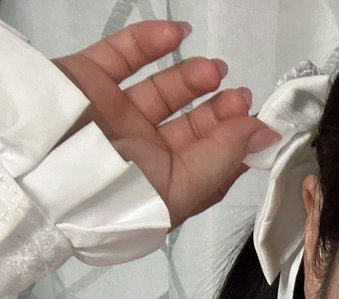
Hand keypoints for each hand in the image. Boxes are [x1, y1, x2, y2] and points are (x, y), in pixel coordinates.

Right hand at [52, 20, 280, 228]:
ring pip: (158, 90)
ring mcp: (113, 116)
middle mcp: (139, 153)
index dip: (233, 141)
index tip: (254, 120)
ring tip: (213, 68)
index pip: (206, 163)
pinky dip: (149, 42)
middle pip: (186, 127)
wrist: (42, 174)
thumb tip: (266, 135)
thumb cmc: (115, 194)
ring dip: (189, 77)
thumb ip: (224, 156)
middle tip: (238, 93)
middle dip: (216, 110)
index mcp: (162, 187)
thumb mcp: (180, 186)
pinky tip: (176, 35)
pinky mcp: (88, 82)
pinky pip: (121, 55)